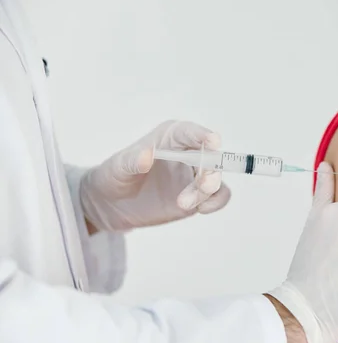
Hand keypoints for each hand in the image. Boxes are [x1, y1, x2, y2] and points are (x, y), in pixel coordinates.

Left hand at [80, 121, 230, 231]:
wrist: (113, 204)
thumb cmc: (115, 176)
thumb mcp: (118, 167)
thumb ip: (132, 160)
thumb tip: (147, 155)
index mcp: (171, 137)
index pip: (190, 132)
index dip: (203, 135)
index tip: (213, 141)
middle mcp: (188, 153)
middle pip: (210, 156)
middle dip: (211, 169)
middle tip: (203, 185)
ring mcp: (194, 175)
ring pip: (215, 178)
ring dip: (207, 190)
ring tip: (183, 204)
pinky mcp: (198, 196)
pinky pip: (218, 196)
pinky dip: (216, 202)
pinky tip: (202, 209)